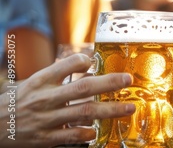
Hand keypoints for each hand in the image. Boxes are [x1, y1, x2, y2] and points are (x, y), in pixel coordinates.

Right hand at [0, 53, 135, 146]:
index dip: (84, 60)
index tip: (96, 60)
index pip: (67, 64)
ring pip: (84, 112)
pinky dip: (86, 133)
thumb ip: (58, 74)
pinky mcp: (45, 139)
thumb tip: (88, 64)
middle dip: (109, 83)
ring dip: (109, 110)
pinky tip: (98, 130)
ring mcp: (46, 119)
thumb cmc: (18, 102)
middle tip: (128, 80)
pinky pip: (71, 136)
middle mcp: (45, 98)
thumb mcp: (34, 82)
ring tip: (129, 108)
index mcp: (41, 81)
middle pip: (83, 88)